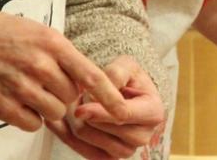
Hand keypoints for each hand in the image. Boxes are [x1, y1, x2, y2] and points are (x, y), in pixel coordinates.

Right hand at [0, 11, 126, 131]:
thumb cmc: (6, 35)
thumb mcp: (42, 34)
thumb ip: (65, 57)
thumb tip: (87, 82)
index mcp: (54, 44)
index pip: (91, 76)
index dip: (110, 97)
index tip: (124, 111)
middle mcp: (40, 66)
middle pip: (72, 97)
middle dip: (66, 94)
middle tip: (48, 83)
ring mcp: (21, 87)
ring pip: (55, 112)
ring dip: (49, 107)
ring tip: (33, 91)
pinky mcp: (2, 106)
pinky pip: (33, 123)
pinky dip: (31, 118)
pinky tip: (20, 101)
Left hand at [47, 56, 163, 159]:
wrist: (127, 94)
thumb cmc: (128, 79)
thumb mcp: (127, 66)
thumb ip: (116, 73)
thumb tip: (100, 91)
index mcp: (153, 112)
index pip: (123, 115)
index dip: (100, 112)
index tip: (80, 109)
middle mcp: (144, 135)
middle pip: (105, 129)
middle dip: (88, 112)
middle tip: (79, 96)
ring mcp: (128, 150)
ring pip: (92, 140)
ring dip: (77, 122)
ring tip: (76, 104)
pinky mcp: (111, 158)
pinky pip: (83, 151)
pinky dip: (69, 136)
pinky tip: (63, 121)